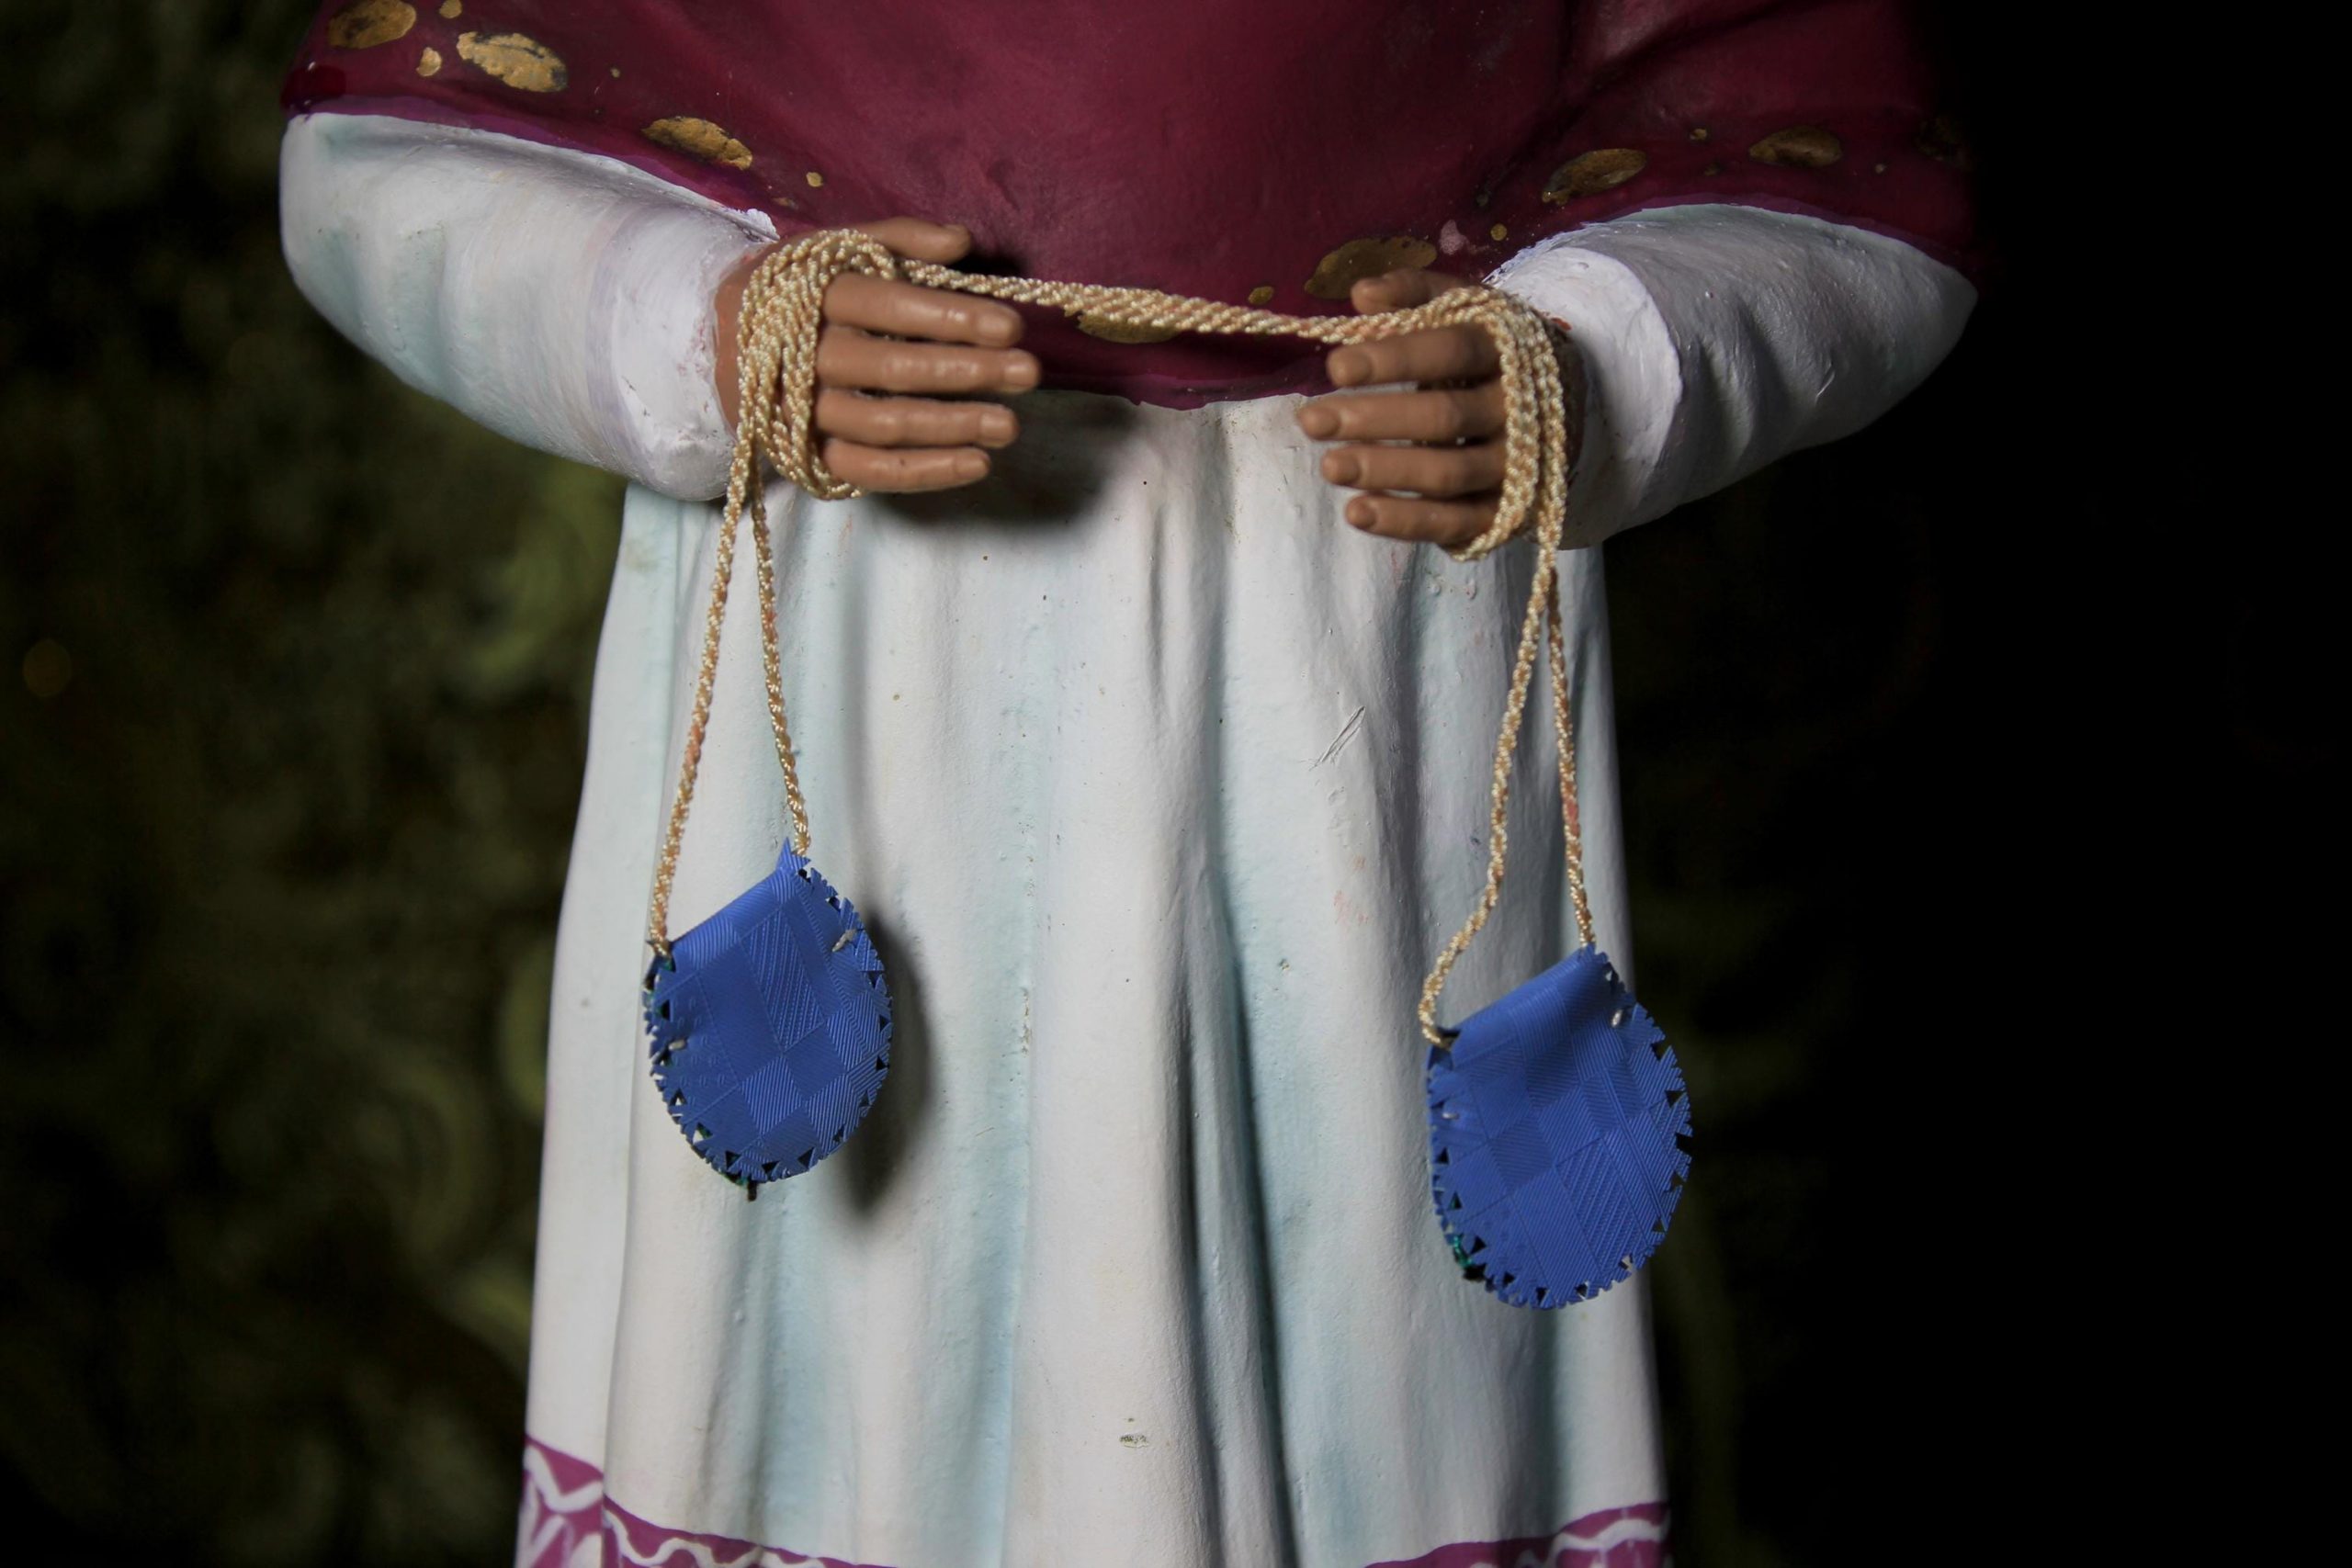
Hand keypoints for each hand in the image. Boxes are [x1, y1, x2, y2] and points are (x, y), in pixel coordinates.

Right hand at [715, 217, 1036, 492]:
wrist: (722, 342)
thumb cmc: (804, 291)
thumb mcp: (836, 249)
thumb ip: (897, 239)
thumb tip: (961, 241)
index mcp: (810, 295)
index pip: (883, 303)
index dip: (947, 316)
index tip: (1009, 326)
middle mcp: (803, 356)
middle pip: (889, 367)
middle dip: (965, 371)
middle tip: (1026, 373)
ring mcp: (803, 413)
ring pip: (882, 424)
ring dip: (952, 426)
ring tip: (1009, 424)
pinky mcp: (808, 457)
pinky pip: (869, 472)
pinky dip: (924, 472)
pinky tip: (976, 463)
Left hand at [1295, 268, 1580, 549]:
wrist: (1568, 406)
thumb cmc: (1492, 352)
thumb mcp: (1466, 311)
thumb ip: (1416, 294)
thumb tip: (1362, 294)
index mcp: (1508, 350)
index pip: (1452, 350)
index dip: (1394, 359)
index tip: (1335, 367)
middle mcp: (1518, 410)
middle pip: (1446, 417)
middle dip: (1375, 419)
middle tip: (1312, 420)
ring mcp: (1515, 466)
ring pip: (1449, 474)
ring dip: (1386, 471)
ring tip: (1329, 466)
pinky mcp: (1505, 513)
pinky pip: (1454, 523)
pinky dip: (1405, 521)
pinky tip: (1356, 512)